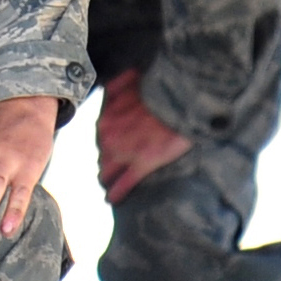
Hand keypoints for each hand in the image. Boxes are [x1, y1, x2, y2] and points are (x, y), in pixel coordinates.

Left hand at [95, 69, 192, 204]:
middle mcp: (111, 138)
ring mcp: (125, 153)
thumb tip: (109, 89)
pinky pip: (125, 183)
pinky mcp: (142, 164)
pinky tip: (112, 199)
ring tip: (106, 181)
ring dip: (107, 175)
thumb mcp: (130, 81)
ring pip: (109, 170)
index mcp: (108, 119)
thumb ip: (117, 87)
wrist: (178, 98)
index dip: (107, 140)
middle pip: (103, 154)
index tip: (111, 143)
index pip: (102, 136)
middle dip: (106, 158)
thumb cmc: (158, 88)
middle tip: (109, 164)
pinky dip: (117, 192)